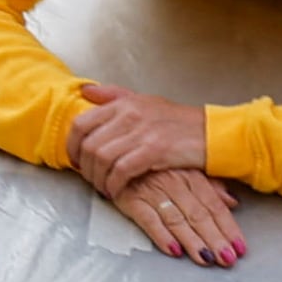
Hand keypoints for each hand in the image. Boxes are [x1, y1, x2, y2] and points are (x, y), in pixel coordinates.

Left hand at [64, 82, 214, 196]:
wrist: (210, 133)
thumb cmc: (177, 121)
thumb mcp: (144, 100)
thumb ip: (114, 96)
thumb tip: (86, 91)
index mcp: (123, 103)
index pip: (81, 123)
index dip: (71, 146)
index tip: (75, 161)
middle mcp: (129, 114)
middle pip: (88, 145)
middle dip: (85, 168)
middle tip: (92, 179)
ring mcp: (141, 132)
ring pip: (102, 159)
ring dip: (99, 179)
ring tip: (105, 187)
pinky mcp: (154, 150)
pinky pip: (121, 171)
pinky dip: (114, 184)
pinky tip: (117, 190)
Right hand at [104, 162, 246, 264]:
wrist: (116, 149)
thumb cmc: (153, 161)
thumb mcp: (185, 166)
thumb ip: (210, 185)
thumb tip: (232, 202)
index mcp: (191, 175)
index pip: (214, 205)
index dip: (228, 227)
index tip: (239, 247)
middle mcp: (174, 182)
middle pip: (199, 215)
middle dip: (216, 239)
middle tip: (228, 260)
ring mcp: (152, 191)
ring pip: (177, 219)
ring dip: (193, 241)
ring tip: (206, 259)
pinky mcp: (130, 198)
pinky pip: (148, 219)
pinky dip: (161, 235)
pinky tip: (173, 250)